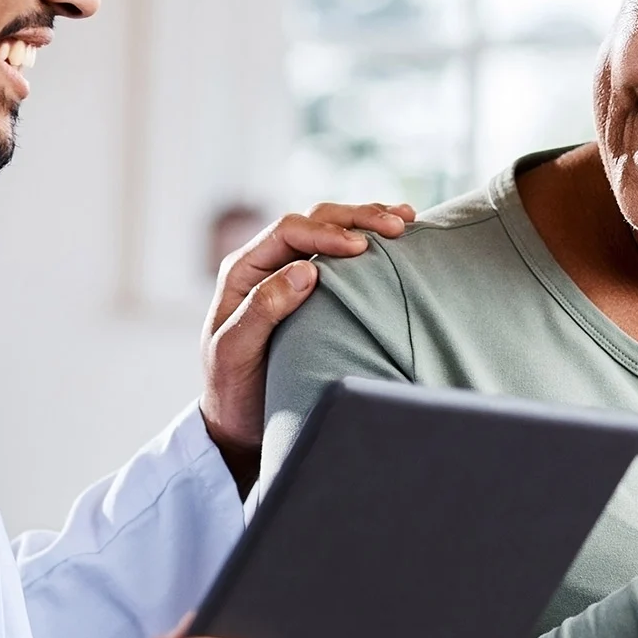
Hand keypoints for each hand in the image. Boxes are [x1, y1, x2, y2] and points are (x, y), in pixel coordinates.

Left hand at [199, 202, 412, 494]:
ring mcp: (288, 274)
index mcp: (242, 270)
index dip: (326, 233)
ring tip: (406, 219)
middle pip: (313, 220)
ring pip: (330, 230)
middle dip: (356, 218)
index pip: (287, 232)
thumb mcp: (236, 351)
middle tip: (397, 226)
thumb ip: (263, 309)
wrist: (236, 420)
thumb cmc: (232, 389)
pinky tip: (396, 241)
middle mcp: (265, 264)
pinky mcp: (310, 290)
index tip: (361, 247)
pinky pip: (339, 256)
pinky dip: (367, 242)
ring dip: (366, 221)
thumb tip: (306, 269)